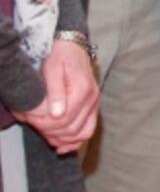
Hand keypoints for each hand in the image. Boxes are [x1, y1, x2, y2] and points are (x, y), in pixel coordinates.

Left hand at [14, 40, 99, 154]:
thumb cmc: (61, 57)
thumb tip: (57, 115)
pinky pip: (89, 128)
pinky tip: (64, 145)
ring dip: (65, 139)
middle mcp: (92, 99)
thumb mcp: (53, 70)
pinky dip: (77, 139)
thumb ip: (55, 92)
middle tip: (37, 129)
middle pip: (73, 129)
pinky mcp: (93, 105)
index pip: (64, 120)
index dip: (47, 126)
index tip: (32, 123)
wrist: (73, 46)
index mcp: (82, 91)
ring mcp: (95, 103)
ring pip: (83, 132)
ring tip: (49, 140)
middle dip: (53, 133)